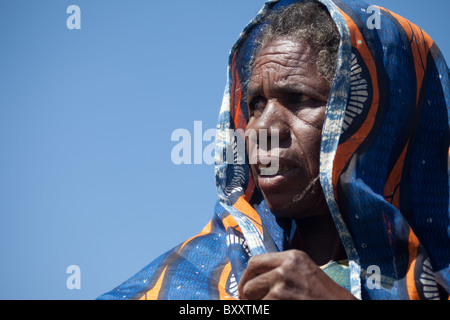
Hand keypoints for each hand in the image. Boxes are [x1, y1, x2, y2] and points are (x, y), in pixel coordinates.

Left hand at [238, 250, 355, 299]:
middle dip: (247, 293)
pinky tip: (285, 308)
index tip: (245, 289)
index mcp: (292, 256)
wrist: (339, 306)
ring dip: (260, 304)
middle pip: (250, 279)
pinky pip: (262, 307)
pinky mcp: (279, 298)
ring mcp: (282, 282)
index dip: (247, 277)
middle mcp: (285, 266)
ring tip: (278, 304)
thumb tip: (251, 282)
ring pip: (253, 296)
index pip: (256, 262)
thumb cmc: (322, 295)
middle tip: (248, 301)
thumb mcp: (303, 273)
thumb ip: (280, 271)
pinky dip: (267, 311)